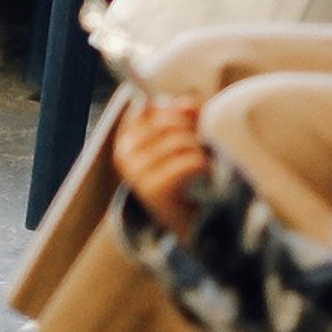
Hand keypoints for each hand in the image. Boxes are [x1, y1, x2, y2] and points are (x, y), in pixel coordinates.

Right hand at [115, 98, 211, 238]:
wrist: (187, 228)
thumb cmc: (184, 180)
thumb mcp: (178, 143)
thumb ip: (183, 118)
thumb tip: (188, 103)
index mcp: (126, 138)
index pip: (148, 107)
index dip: (174, 110)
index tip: (189, 122)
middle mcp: (125, 153)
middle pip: (168, 122)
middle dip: (193, 131)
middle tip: (203, 146)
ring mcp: (138, 172)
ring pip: (180, 142)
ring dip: (201, 150)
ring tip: (206, 162)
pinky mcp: (155, 189)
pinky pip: (189, 162)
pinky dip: (204, 165)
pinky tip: (206, 174)